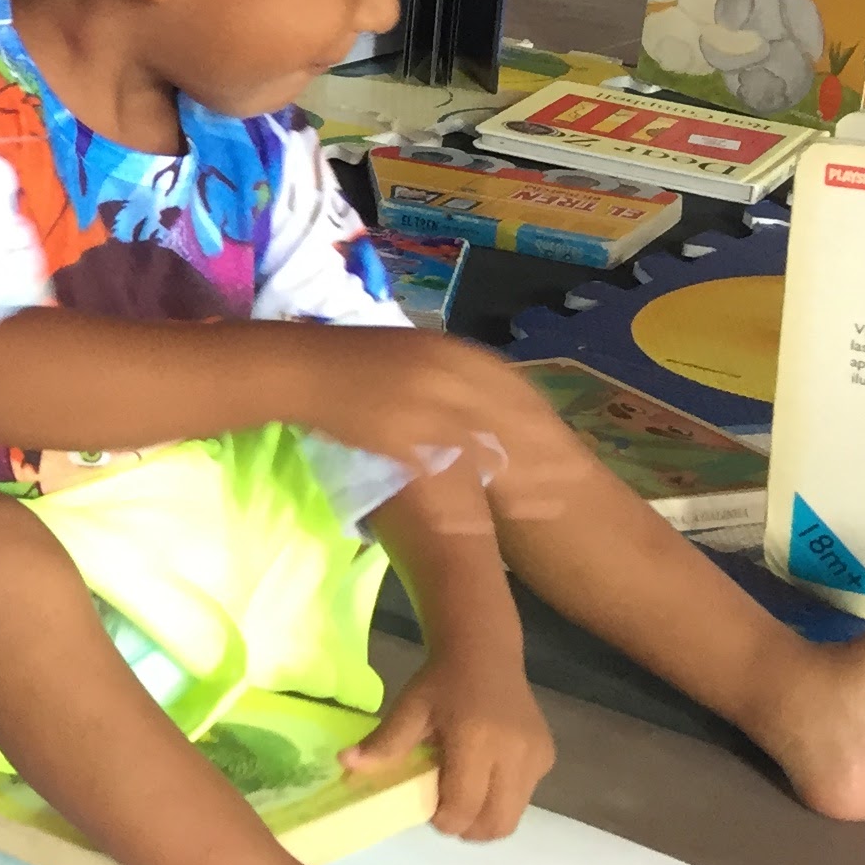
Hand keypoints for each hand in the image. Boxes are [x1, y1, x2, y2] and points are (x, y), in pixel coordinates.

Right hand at [274, 329, 584, 532]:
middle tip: (568, 489)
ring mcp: (428, 398)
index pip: (514, 392)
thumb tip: (465, 398)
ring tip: (541, 510)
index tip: (566, 457)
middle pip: (511, 418)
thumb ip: (438, 374)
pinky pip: (448, 462)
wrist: (296, 366)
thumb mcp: (404, 356)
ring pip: (488, 444)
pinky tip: (488, 513)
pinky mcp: (406, 426)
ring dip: (517, 477)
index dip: (540, 427)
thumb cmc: (343, 362)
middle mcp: (449, 370)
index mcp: (451, 351)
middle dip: (542, 456)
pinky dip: (472, 488)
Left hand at [346, 649, 555, 838]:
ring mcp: (537, 757)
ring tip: (462, 796)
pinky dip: (501, 800)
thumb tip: (345, 764)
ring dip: (485, 818)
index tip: (428, 812)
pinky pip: (524, 796)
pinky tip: (481, 776)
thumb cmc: (441, 682)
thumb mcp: (408, 708)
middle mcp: (514, 753)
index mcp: (477, 740)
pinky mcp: (547, 757)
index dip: (445, 820)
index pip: (465, 805)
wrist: (484, 654)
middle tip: (445, 814)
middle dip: (468, 829)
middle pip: (497, 822)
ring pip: (514, 815)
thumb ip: (383, 743)